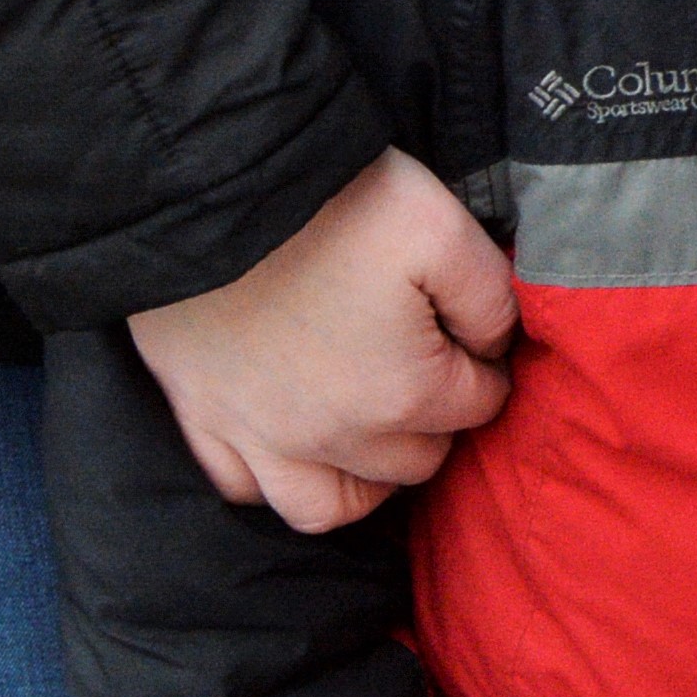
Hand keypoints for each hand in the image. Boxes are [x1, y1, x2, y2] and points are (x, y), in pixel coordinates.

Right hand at [128, 149, 518, 531]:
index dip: (487, 367)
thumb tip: (494, 345)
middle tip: (428, 369)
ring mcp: (260, 438)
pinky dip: (273, 480)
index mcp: (403, 394)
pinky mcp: (203, 419)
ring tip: (374, 434)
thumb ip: (491, 299)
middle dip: (436, 421)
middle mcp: (333, 437)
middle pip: (415, 462)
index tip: (474, 337)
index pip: (480, 405)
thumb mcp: (445, 228)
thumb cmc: (336, 207)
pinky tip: (292, 445)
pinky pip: (244, 489)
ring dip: (364, 478)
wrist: (213, 190)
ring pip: (329, 506)